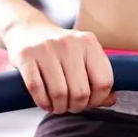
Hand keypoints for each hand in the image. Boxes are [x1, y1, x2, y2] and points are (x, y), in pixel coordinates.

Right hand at [2, 20, 116, 113]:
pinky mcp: (26, 55)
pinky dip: (42, 102)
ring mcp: (47, 48)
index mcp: (89, 42)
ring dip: (59, 107)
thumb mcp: (83, 55)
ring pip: (59, 93)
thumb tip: (111, 100)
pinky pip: (37, 89)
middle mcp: (70, 43)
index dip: (98, 99)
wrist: (27, 29)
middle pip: (81, 92)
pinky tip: (45, 102)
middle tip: (71, 106)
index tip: (89, 102)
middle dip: (76, 107)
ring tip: (58, 106)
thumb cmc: (60, 49)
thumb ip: (98, 76)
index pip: (104, 81)